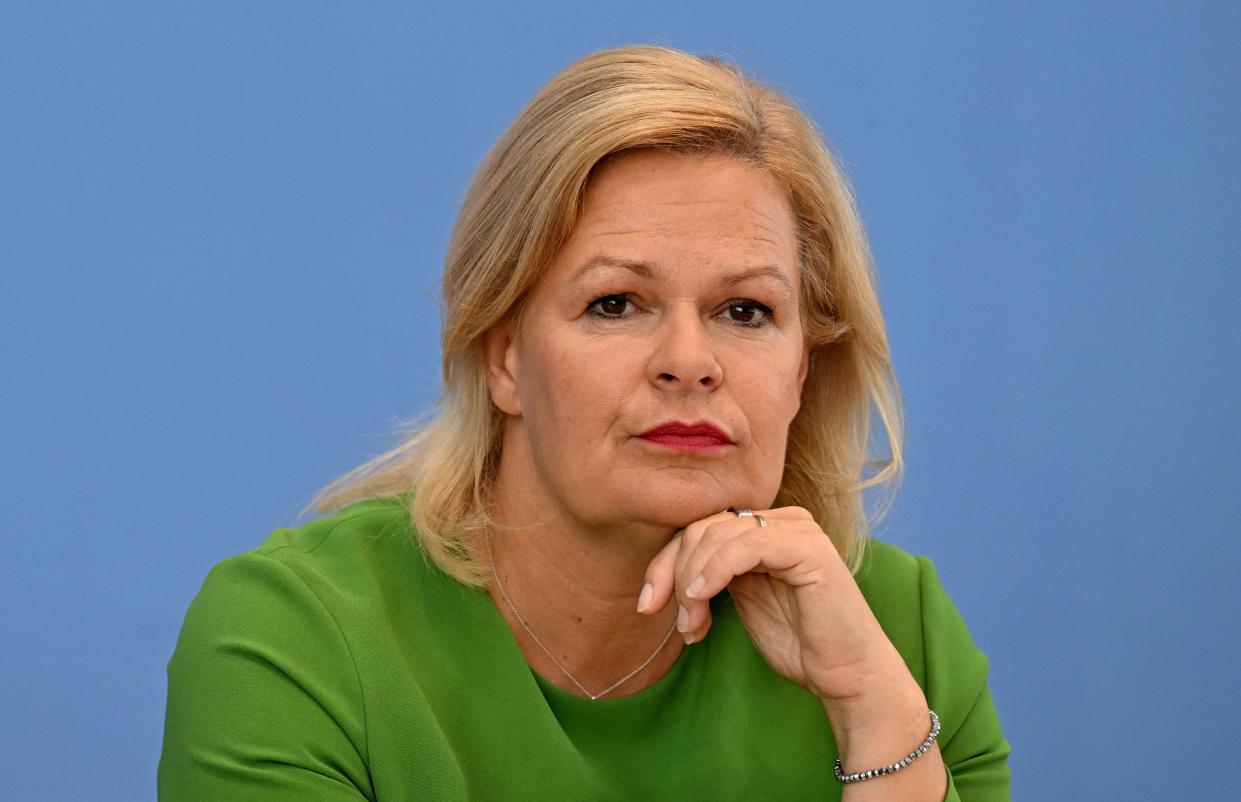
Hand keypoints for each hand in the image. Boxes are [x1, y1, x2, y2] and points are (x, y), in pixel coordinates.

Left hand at [638, 506, 909, 705]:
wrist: (847, 674)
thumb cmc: (797, 642)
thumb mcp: (739, 601)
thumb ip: (710, 576)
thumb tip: (663, 573)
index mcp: (764, 528)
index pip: (699, 528)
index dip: (665, 563)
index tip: (648, 604)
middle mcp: (781, 520)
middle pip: (702, 527)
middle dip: (674, 573)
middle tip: (678, 622)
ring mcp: (797, 529)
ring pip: (718, 534)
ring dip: (692, 581)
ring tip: (692, 624)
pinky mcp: (808, 547)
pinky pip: (747, 544)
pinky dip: (714, 569)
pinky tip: (700, 597)